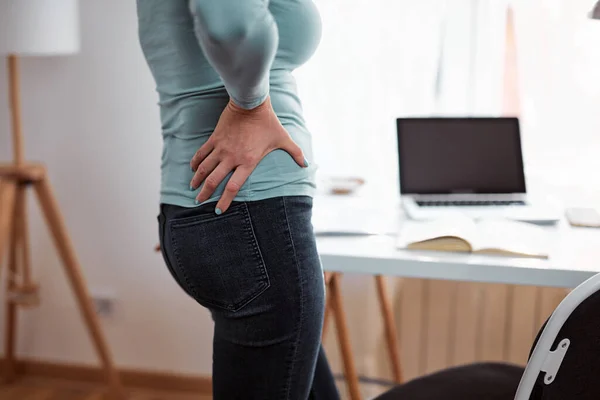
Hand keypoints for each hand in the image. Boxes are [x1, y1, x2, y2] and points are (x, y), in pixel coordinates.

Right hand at [190, 97, 306, 212]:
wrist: (251, 104)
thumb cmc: (269, 122)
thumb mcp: (284, 139)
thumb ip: (296, 153)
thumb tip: (306, 164)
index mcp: (248, 162)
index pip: (233, 187)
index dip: (224, 201)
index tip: (218, 210)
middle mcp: (232, 158)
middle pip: (214, 180)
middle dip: (205, 194)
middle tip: (198, 202)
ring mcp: (222, 148)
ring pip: (204, 168)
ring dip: (197, 180)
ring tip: (193, 188)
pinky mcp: (215, 138)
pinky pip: (202, 153)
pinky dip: (196, 162)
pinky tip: (193, 169)